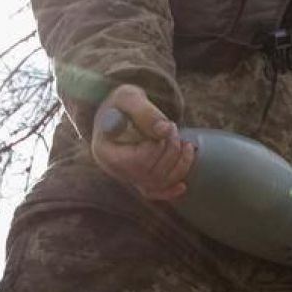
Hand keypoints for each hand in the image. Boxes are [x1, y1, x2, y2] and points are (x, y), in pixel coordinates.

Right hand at [90, 84, 194, 200]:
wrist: (120, 112)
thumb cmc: (122, 104)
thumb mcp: (129, 97)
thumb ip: (145, 111)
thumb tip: (164, 130)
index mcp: (105, 151)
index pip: (137, 160)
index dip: (158, 145)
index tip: (167, 125)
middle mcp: (115, 170)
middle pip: (149, 173)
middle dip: (171, 150)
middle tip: (174, 129)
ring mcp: (128, 177)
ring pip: (157, 183)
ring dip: (179, 165)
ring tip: (186, 144)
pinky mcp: (139, 180)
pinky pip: (155, 194)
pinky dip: (170, 191)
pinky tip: (183, 186)